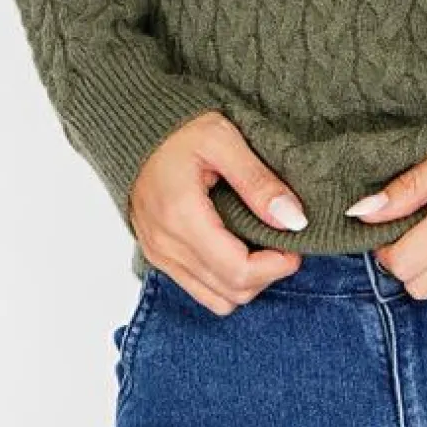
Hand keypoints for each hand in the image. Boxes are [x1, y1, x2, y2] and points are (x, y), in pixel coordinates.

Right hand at [128, 111, 305, 315]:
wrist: (132, 126)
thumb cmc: (177, 129)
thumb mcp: (223, 139)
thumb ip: (258, 181)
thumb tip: (293, 220)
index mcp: (182, 216)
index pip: (237, 271)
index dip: (275, 267)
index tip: (295, 247)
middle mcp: (166, 245)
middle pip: (230, 293)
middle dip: (266, 275)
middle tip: (283, 243)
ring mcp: (159, 255)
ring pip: (216, 299)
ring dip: (247, 281)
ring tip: (261, 246)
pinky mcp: (158, 256)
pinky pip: (199, 289)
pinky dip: (225, 280)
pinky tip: (238, 249)